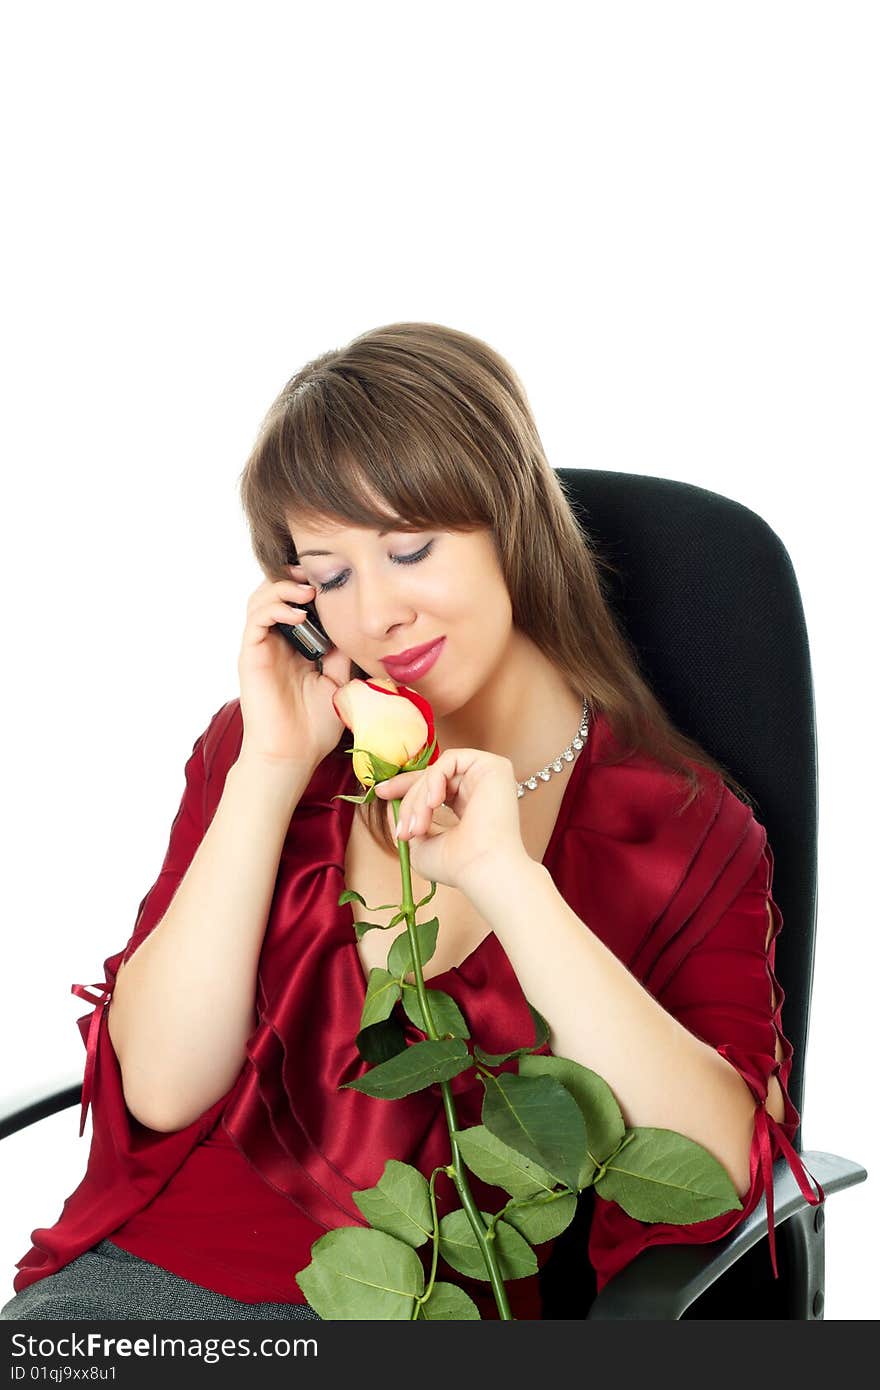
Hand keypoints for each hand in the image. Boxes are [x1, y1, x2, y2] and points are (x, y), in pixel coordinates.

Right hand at [236, 568, 351, 769]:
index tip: (332, 577)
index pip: (296, 602)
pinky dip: (274, 608)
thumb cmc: (314, 727)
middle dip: (293, 576)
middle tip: (317, 573)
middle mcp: (275, 643)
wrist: (293, 755)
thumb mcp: (339, 682)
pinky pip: (256, 620)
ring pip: (260, 599)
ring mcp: (261, 648)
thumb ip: (342, 654)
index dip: (309, 584)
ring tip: (307, 590)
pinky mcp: (251, 656)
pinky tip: (298, 614)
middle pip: (274, 593)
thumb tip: (354, 625)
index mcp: (295, 647)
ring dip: (283, 587)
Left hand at [374, 748, 528, 894]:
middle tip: (403, 828)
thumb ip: (406, 820)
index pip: (433, 785)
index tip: (380, 793)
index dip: (405, 787)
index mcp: (467, 805)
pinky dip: (434, 779)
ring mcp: (487, 775)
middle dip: (408, 798)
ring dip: (419, 797)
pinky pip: (450, 760)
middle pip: (432, 775)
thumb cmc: (456, 865)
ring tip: (419, 826)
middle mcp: (479, 787)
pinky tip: (434, 803)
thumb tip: (389, 801)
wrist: (481, 870)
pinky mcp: (493, 766)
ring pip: (437, 771)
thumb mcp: (418, 843)